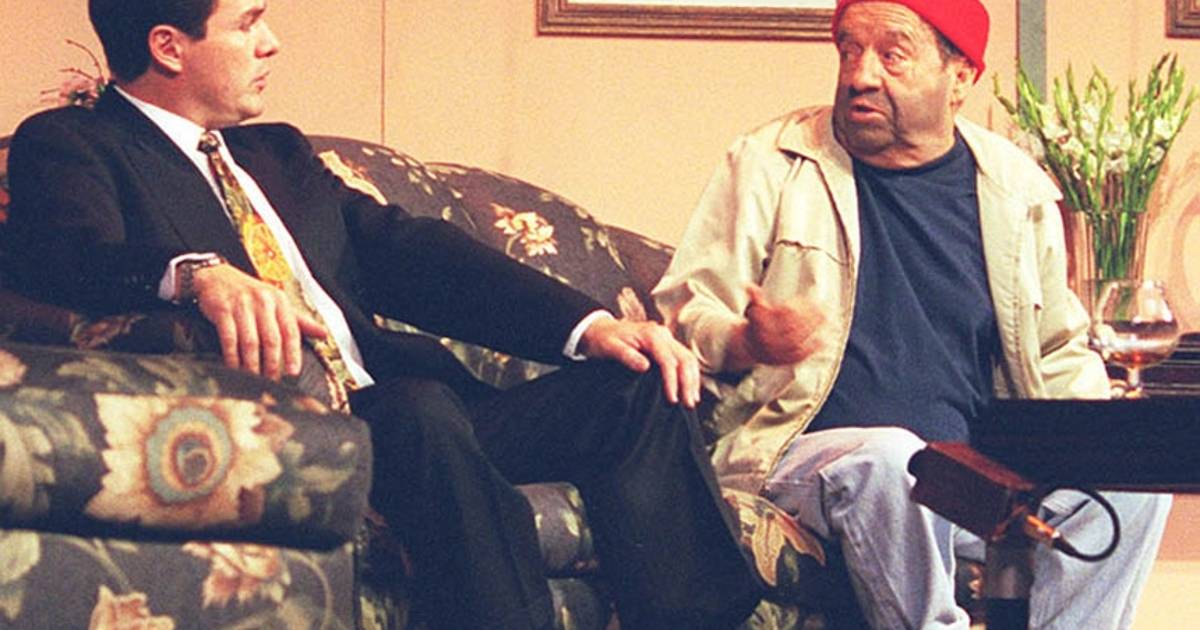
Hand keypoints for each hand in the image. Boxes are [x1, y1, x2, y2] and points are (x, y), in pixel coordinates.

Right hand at [191, 264, 326, 379]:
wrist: (216, 277)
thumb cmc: (250, 293)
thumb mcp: (276, 302)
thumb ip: (299, 321)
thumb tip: (323, 334)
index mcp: (280, 301)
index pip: (291, 331)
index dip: (293, 354)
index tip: (293, 373)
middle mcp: (263, 302)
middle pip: (272, 339)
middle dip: (273, 364)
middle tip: (272, 382)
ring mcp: (242, 305)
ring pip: (250, 341)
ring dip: (252, 364)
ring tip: (254, 379)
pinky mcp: (223, 310)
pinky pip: (229, 338)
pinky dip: (232, 356)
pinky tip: (234, 367)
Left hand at [577, 317, 700, 407]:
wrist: (600, 329)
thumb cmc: (603, 339)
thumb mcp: (609, 347)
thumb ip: (626, 356)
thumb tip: (645, 366)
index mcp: (651, 335)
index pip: (668, 360)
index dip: (672, 381)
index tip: (672, 399)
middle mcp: (663, 334)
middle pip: (684, 358)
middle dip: (688, 382)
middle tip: (688, 404)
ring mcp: (666, 338)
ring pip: (688, 358)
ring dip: (692, 380)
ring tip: (692, 400)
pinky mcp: (667, 345)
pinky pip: (684, 359)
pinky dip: (689, 374)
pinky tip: (689, 388)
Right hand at [730, 284, 824, 368]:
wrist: (749, 348)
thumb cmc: (756, 326)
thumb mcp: (754, 311)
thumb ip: (755, 298)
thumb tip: (748, 286)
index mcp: (761, 326)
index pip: (782, 314)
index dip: (796, 306)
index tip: (806, 300)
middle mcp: (768, 340)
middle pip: (792, 327)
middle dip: (809, 317)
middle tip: (821, 308)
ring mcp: (777, 351)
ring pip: (798, 340)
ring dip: (812, 330)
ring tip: (824, 320)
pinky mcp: (785, 360)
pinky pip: (800, 355)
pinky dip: (812, 348)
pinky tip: (822, 340)